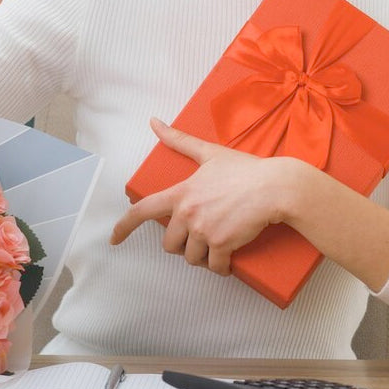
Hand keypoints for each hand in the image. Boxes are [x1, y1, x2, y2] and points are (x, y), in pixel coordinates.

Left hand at [110, 118, 297, 275]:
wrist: (274, 187)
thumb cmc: (245, 170)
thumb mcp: (209, 153)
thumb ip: (179, 140)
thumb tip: (154, 121)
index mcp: (182, 193)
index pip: (143, 211)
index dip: (124, 226)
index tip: (114, 238)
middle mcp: (188, 213)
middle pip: (170, 243)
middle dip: (183, 243)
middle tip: (200, 236)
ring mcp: (204, 231)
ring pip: (191, 257)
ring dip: (203, 256)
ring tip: (216, 245)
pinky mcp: (222, 245)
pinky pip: (215, 267)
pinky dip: (220, 267)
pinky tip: (226, 262)